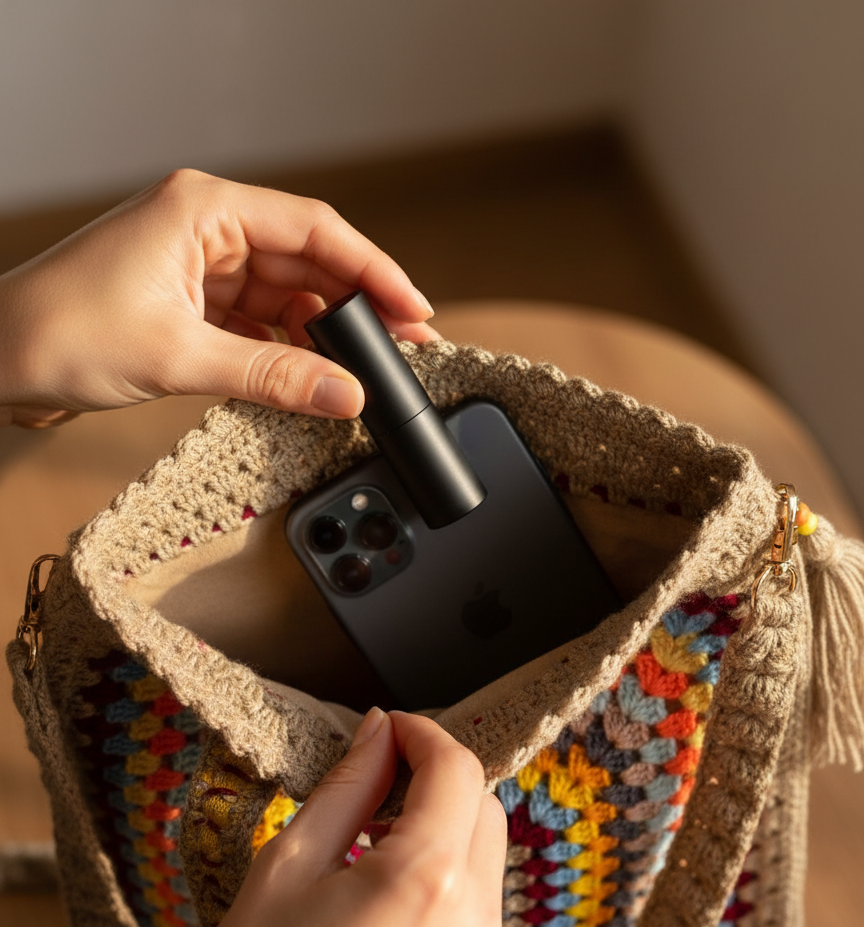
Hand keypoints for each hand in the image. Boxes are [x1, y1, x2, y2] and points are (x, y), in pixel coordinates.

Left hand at [0, 169, 437, 427]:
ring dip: (319, 334)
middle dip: (354, 308)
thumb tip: (346, 393)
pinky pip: (254, 322)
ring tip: (362, 371)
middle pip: (304, 262)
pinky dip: (282, 349)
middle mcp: (204, 228)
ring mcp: (195, 265)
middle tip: (403, 348)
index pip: (313, 231)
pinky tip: (310, 376)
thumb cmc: (60, 333)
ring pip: (281, 296)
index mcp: (204, 208)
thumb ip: (273, 374)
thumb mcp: (180, 355)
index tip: (413, 310)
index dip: (372, 271)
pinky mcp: (186, 302)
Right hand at [119, 710, 506, 926]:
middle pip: (483, 806)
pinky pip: (482, 908)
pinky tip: (389, 894)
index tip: (389, 728)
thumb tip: (379, 730)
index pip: (455, 770)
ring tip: (374, 840)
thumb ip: (348, 785)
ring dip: (444, 827)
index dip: (423, 733)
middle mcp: (473, 923)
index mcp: (425, 881)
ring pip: (487, 855)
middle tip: (379, 778)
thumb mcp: (289, 864)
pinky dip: (449, 879)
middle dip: (438, 778)